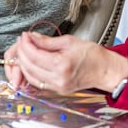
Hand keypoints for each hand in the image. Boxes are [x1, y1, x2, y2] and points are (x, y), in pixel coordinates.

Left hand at [6, 32, 127, 94]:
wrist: (105, 70)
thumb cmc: (93, 55)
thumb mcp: (69, 41)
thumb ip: (47, 41)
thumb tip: (31, 38)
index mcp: (62, 65)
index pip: (34, 55)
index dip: (25, 44)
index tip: (25, 36)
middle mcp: (58, 78)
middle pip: (29, 66)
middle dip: (21, 52)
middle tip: (23, 42)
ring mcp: (57, 87)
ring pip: (30, 76)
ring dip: (24, 63)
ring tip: (25, 51)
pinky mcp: (57, 90)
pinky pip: (37, 82)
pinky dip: (30, 72)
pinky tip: (30, 63)